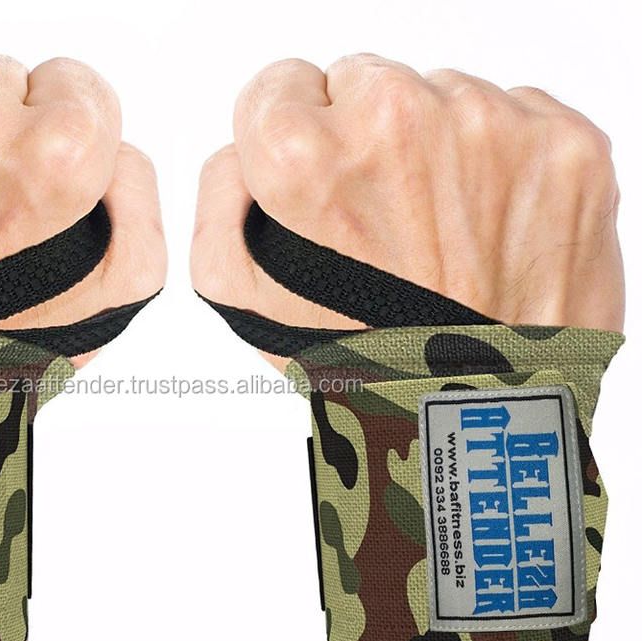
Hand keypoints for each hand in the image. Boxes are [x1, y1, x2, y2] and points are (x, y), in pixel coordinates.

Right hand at [191, 55, 623, 372]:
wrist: (482, 414)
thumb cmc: (365, 365)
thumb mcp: (239, 301)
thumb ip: (217, 199)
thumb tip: (243, 150)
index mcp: (309, 157)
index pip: (279, 86)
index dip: (291, 143)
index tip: (318, 187)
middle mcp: (401, 122)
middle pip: (362, 83)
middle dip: (363, 144)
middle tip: (383, 226)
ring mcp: (493, 128)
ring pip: (441, 98)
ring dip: (435, 153)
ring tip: (441, 238)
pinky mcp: (567, 146)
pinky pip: (517, 117)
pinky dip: (501, 164)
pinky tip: (490, 230)